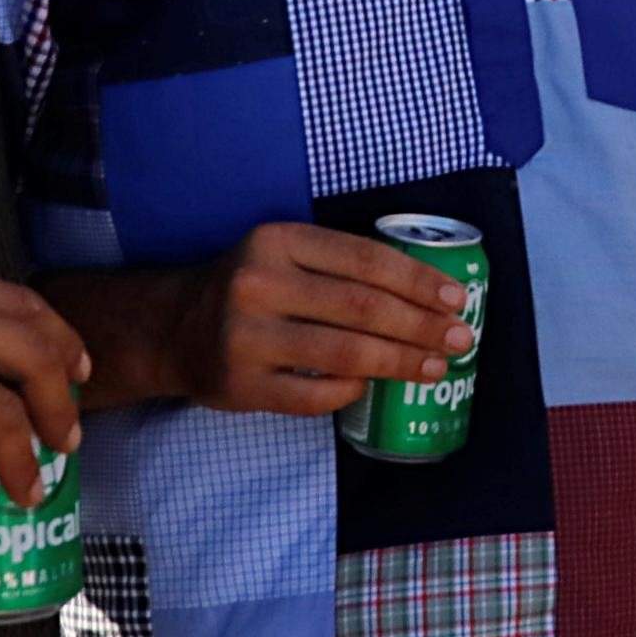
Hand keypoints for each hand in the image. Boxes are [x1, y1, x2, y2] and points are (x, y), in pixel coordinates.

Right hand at [153, 222, 478, 417]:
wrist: (175, 327)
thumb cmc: (252, 287)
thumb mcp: (285, 253)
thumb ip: (342, 264)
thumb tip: (431, 293)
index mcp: (277, 241)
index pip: (365, 259)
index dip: (419, 281)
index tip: (457, 298)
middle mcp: (259, 285)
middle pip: (363, 308)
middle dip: (422, 326)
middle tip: (460, 339)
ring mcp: (247, 338)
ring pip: (346, 354)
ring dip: (401, 362)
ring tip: (436, 367)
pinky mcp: (242, 386)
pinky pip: (316, 395)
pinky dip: (354, 391)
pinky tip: (375, 386)